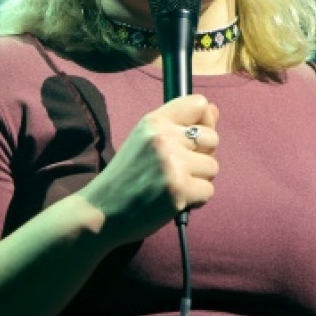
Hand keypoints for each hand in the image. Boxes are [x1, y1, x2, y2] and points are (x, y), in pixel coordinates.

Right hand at [77, 94, 219, 246]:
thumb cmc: (126, 177)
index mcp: (154, 121)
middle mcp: (163, 137)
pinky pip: (208, 191)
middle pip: (212, 138)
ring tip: (170, 185)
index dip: (203, 121)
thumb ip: (180, 125)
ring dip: (198, 180)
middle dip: (201, 156)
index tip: (192, 138)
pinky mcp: (179, 189)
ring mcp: (172, 163)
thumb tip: (215, 110)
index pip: (199, 103)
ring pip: (212, 167)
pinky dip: (195, 200)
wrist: (100, 211)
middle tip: (175, 169)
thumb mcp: (146, 141)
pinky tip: (173, 200)